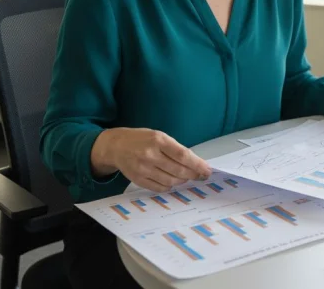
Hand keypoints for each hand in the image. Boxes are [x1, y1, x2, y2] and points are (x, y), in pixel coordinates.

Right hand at [90, 128, 211, 191]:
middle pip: (179, 171)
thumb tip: (195, 163)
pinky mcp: (137, 179)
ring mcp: (143, 169)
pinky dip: (169, 186)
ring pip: (170, 181)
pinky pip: (159, 188)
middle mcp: (150, 155)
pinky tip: (172, 181)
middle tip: (199, 175)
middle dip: (193, 175)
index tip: (207, 170)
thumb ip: (175, 149)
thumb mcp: (159, 136)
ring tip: (185, 177)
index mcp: (158, 140)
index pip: (183, 156)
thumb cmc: (142, 139)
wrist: (116, 146)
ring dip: (181, 181)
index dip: (198, 165)